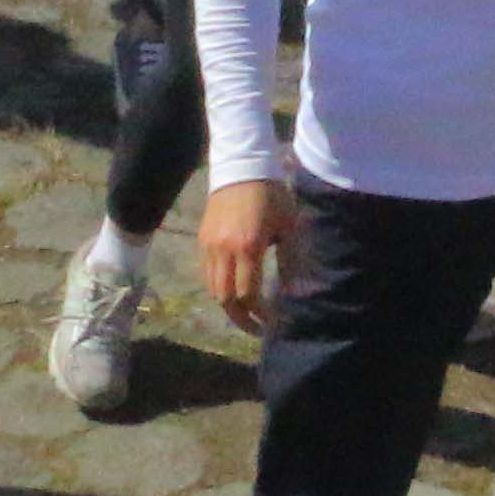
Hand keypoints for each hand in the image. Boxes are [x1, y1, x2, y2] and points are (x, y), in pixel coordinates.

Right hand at [198, 179, 299, 334]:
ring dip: (228, 305)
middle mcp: (223, 251)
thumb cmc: (272, 195)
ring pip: (212, 288)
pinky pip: (207, 273)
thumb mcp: (288, 226)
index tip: (273, 322)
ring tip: (245, 314)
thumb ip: (289, 260)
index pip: (248, 294)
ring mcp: (209, 246)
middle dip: (241, 319)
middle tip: (257, 329)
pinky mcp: (202, 239)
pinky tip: (233, 289)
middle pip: (225, 299)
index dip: (259, 314)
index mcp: (247, 248)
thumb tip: (293, 292)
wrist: (243, 166)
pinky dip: (218, 287)